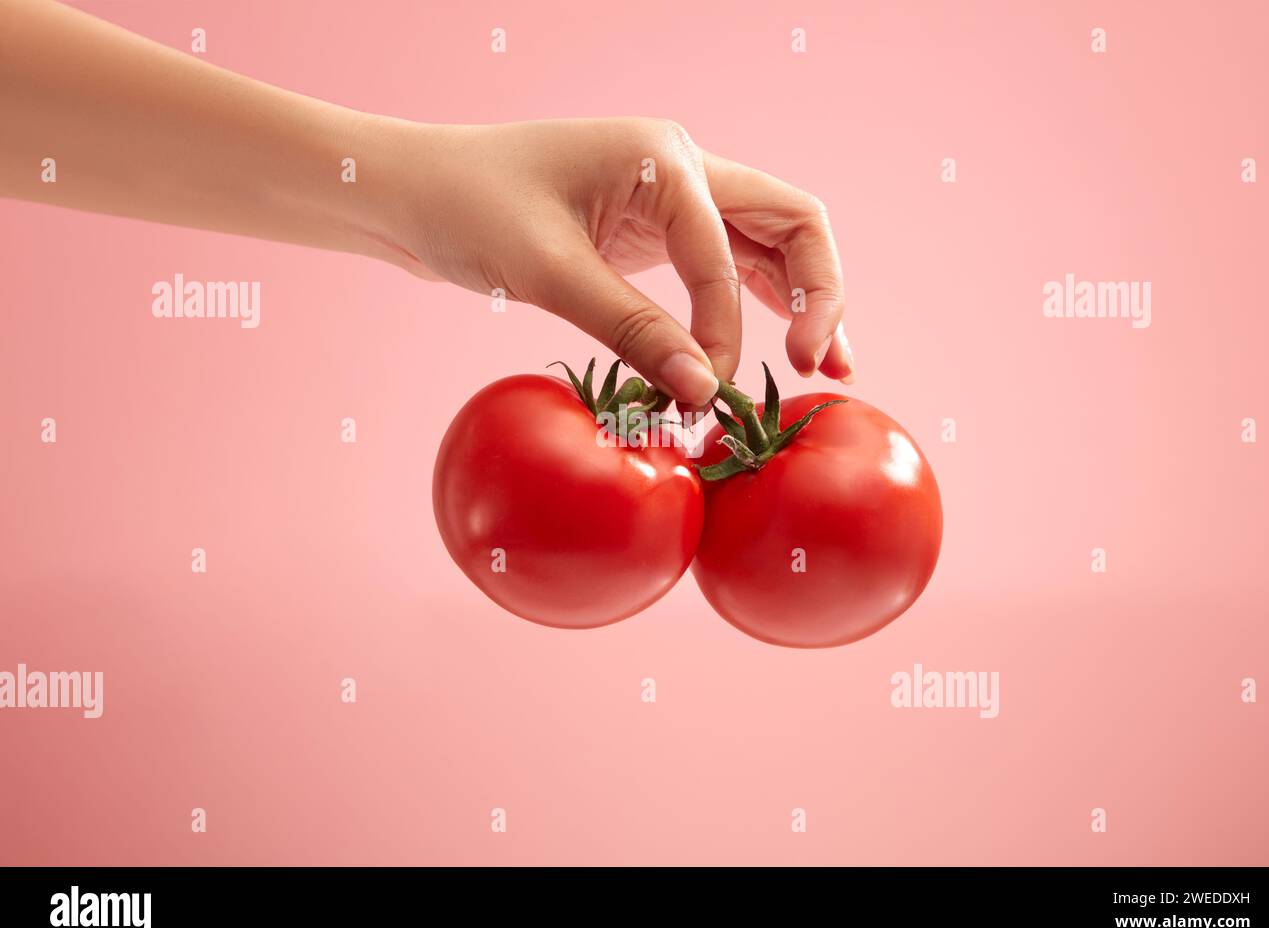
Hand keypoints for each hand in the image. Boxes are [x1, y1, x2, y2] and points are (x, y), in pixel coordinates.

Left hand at [368, 118, 853, 406]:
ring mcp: (671, 197)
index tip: (703, 397)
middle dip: (820, 292)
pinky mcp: (651, 229)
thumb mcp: (550, 274)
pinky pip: (725, 262)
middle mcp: (681, 168)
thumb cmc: (468, 211)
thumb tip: (704, 394)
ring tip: (827, 365)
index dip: (724, 334)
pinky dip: (754, 301)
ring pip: (765, 243)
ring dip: (803, 297)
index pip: (726, 258)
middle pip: (790, 223)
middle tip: (824, 368)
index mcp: (664, 160)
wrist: (412, 192)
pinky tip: (775, 341)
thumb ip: (633, 331)